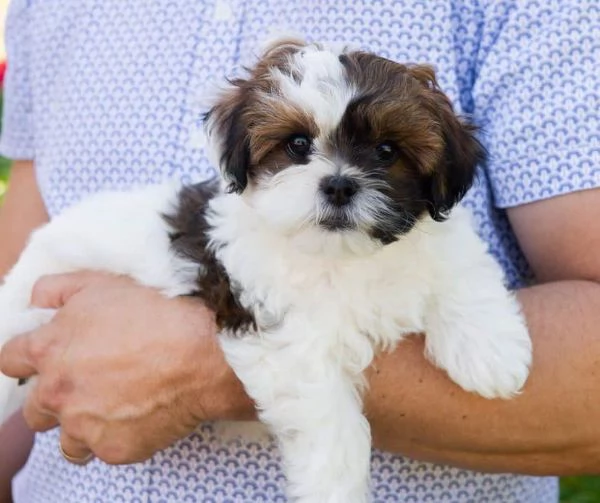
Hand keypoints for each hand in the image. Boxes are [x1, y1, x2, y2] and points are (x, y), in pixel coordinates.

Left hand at [0, 272, 253, 463]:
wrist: (205, 351)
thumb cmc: (159, 312)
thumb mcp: (103, 283)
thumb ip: (57, 290)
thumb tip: (37, 300)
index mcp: (50, 349)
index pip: (10, 360)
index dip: (28, 357)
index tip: (47, 358)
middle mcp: (57, 392)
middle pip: (35, 410)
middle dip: (57, 397)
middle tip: (92, 384)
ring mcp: (84, 426)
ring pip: (67, 440)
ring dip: (83, 426)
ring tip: (118, 407)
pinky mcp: (114, 449)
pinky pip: (105, 450)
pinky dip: (118, 436)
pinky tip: (142, 415)